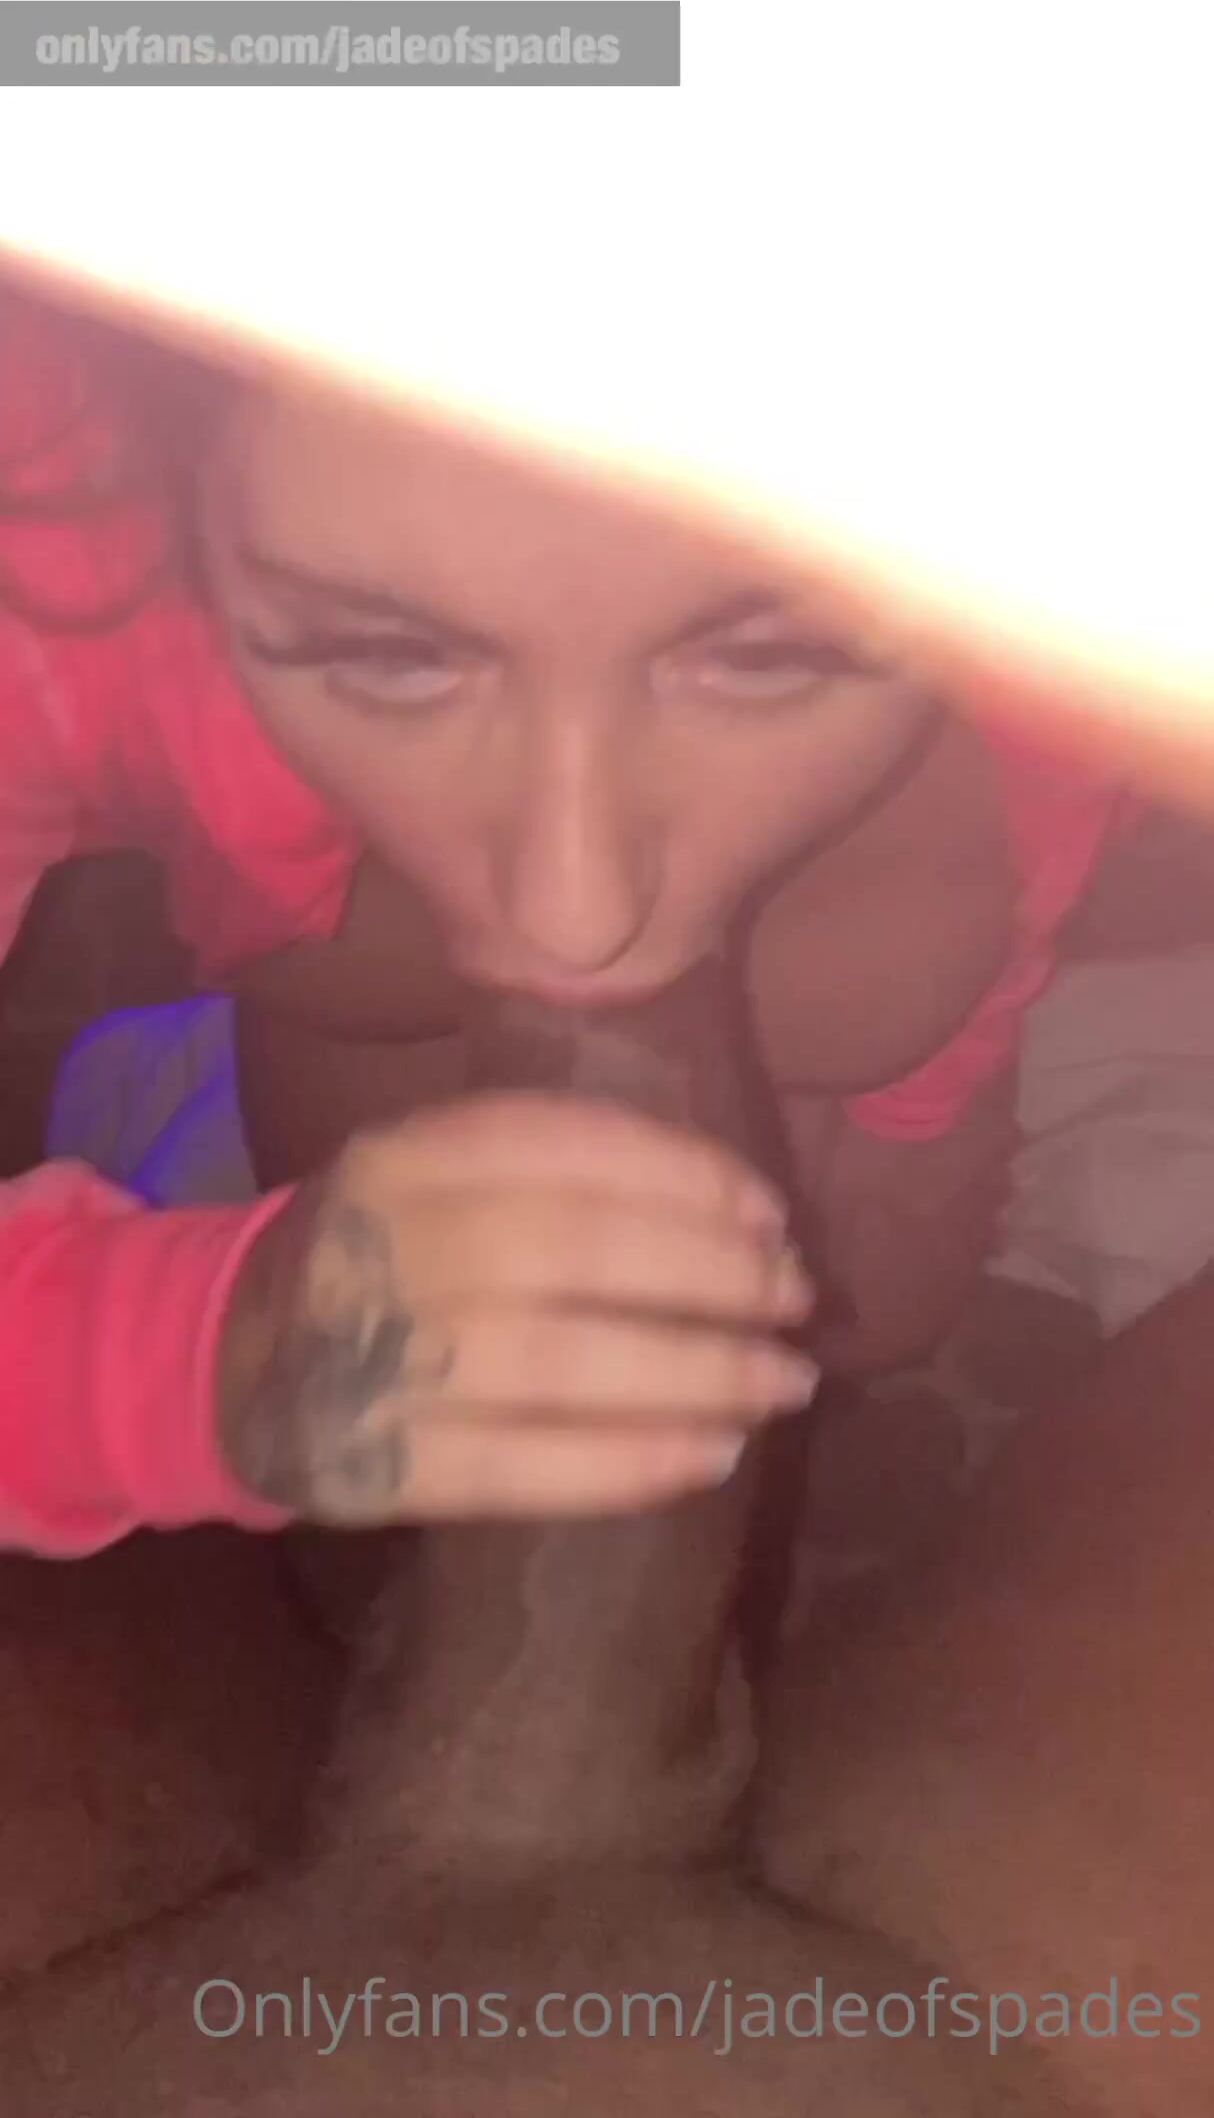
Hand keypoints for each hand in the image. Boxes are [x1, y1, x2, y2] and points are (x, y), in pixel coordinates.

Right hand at [215, 1094, 816, 1523]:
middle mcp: (382, 1248)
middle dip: (707, 1274)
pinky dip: (628, 1464)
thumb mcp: (430, 1174)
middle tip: (795, 1297)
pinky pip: (520, 1469)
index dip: (682, 1175)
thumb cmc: (377, 1255)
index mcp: (398, 1157)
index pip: (560, 1145)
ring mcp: (374, 1362)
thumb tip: (735, 1202)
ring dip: (692, 1373)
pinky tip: (712, 1456)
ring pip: (555, 1362)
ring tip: (781, 1382)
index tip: (769, 1210)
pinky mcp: (378, 1467)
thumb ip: (547, 1165)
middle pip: (570, 1250)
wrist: (227, 1362)